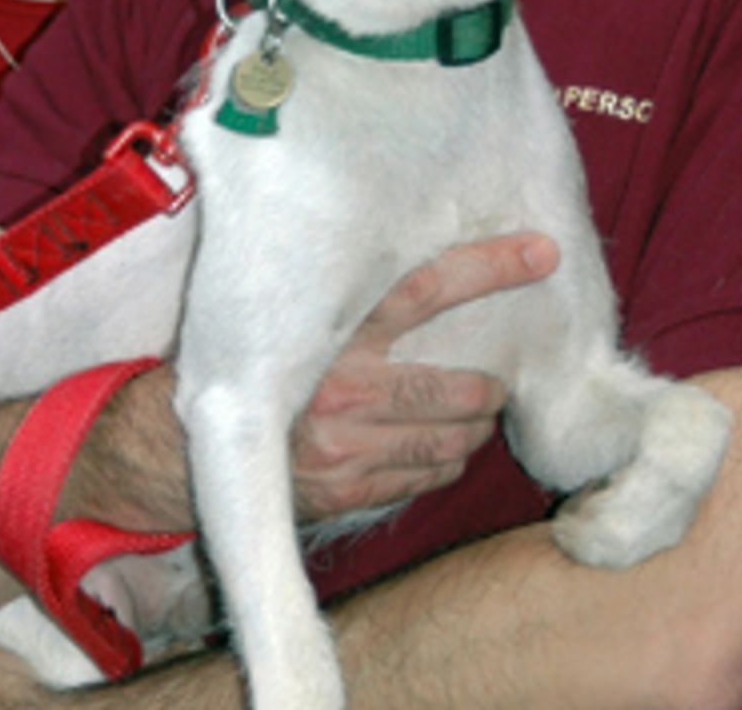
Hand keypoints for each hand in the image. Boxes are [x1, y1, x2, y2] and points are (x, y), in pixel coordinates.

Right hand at [292, 232, 558, 519]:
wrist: (201, 442)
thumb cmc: (264, 364)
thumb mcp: (302, 319)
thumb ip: (355, 297)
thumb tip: (426, 256)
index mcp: (332, 329)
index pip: (424, 288)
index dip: (488, 268)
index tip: (540, 253)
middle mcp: (339, 387)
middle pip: (449, 387)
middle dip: (487, 389)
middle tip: (498, 383)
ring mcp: (343, 445)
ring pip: (445, 438)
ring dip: (472, 428)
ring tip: (475, 417)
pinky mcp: (345, 489)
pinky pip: (422, 477)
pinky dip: (443, 462)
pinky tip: (443, 449)